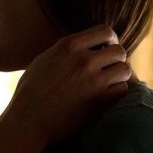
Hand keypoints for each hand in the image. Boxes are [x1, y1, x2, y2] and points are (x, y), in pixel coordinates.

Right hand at [1, 24, 130, 144]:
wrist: (27, 121)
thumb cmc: (29, 93)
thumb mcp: (44, 61)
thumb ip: (65, 51)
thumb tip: (83, 46)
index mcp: (68, 46)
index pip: (105, 31)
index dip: (110, 39)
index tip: (106, 48)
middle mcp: (83, 60)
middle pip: (119, 50)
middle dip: (116, 59)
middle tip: (108, 69)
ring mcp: (93, 81)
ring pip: (125, 69)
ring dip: (119, 76)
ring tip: (108, 83)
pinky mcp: (100, 101)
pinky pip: (123, 89)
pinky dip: (117, 93)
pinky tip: (106, 97)